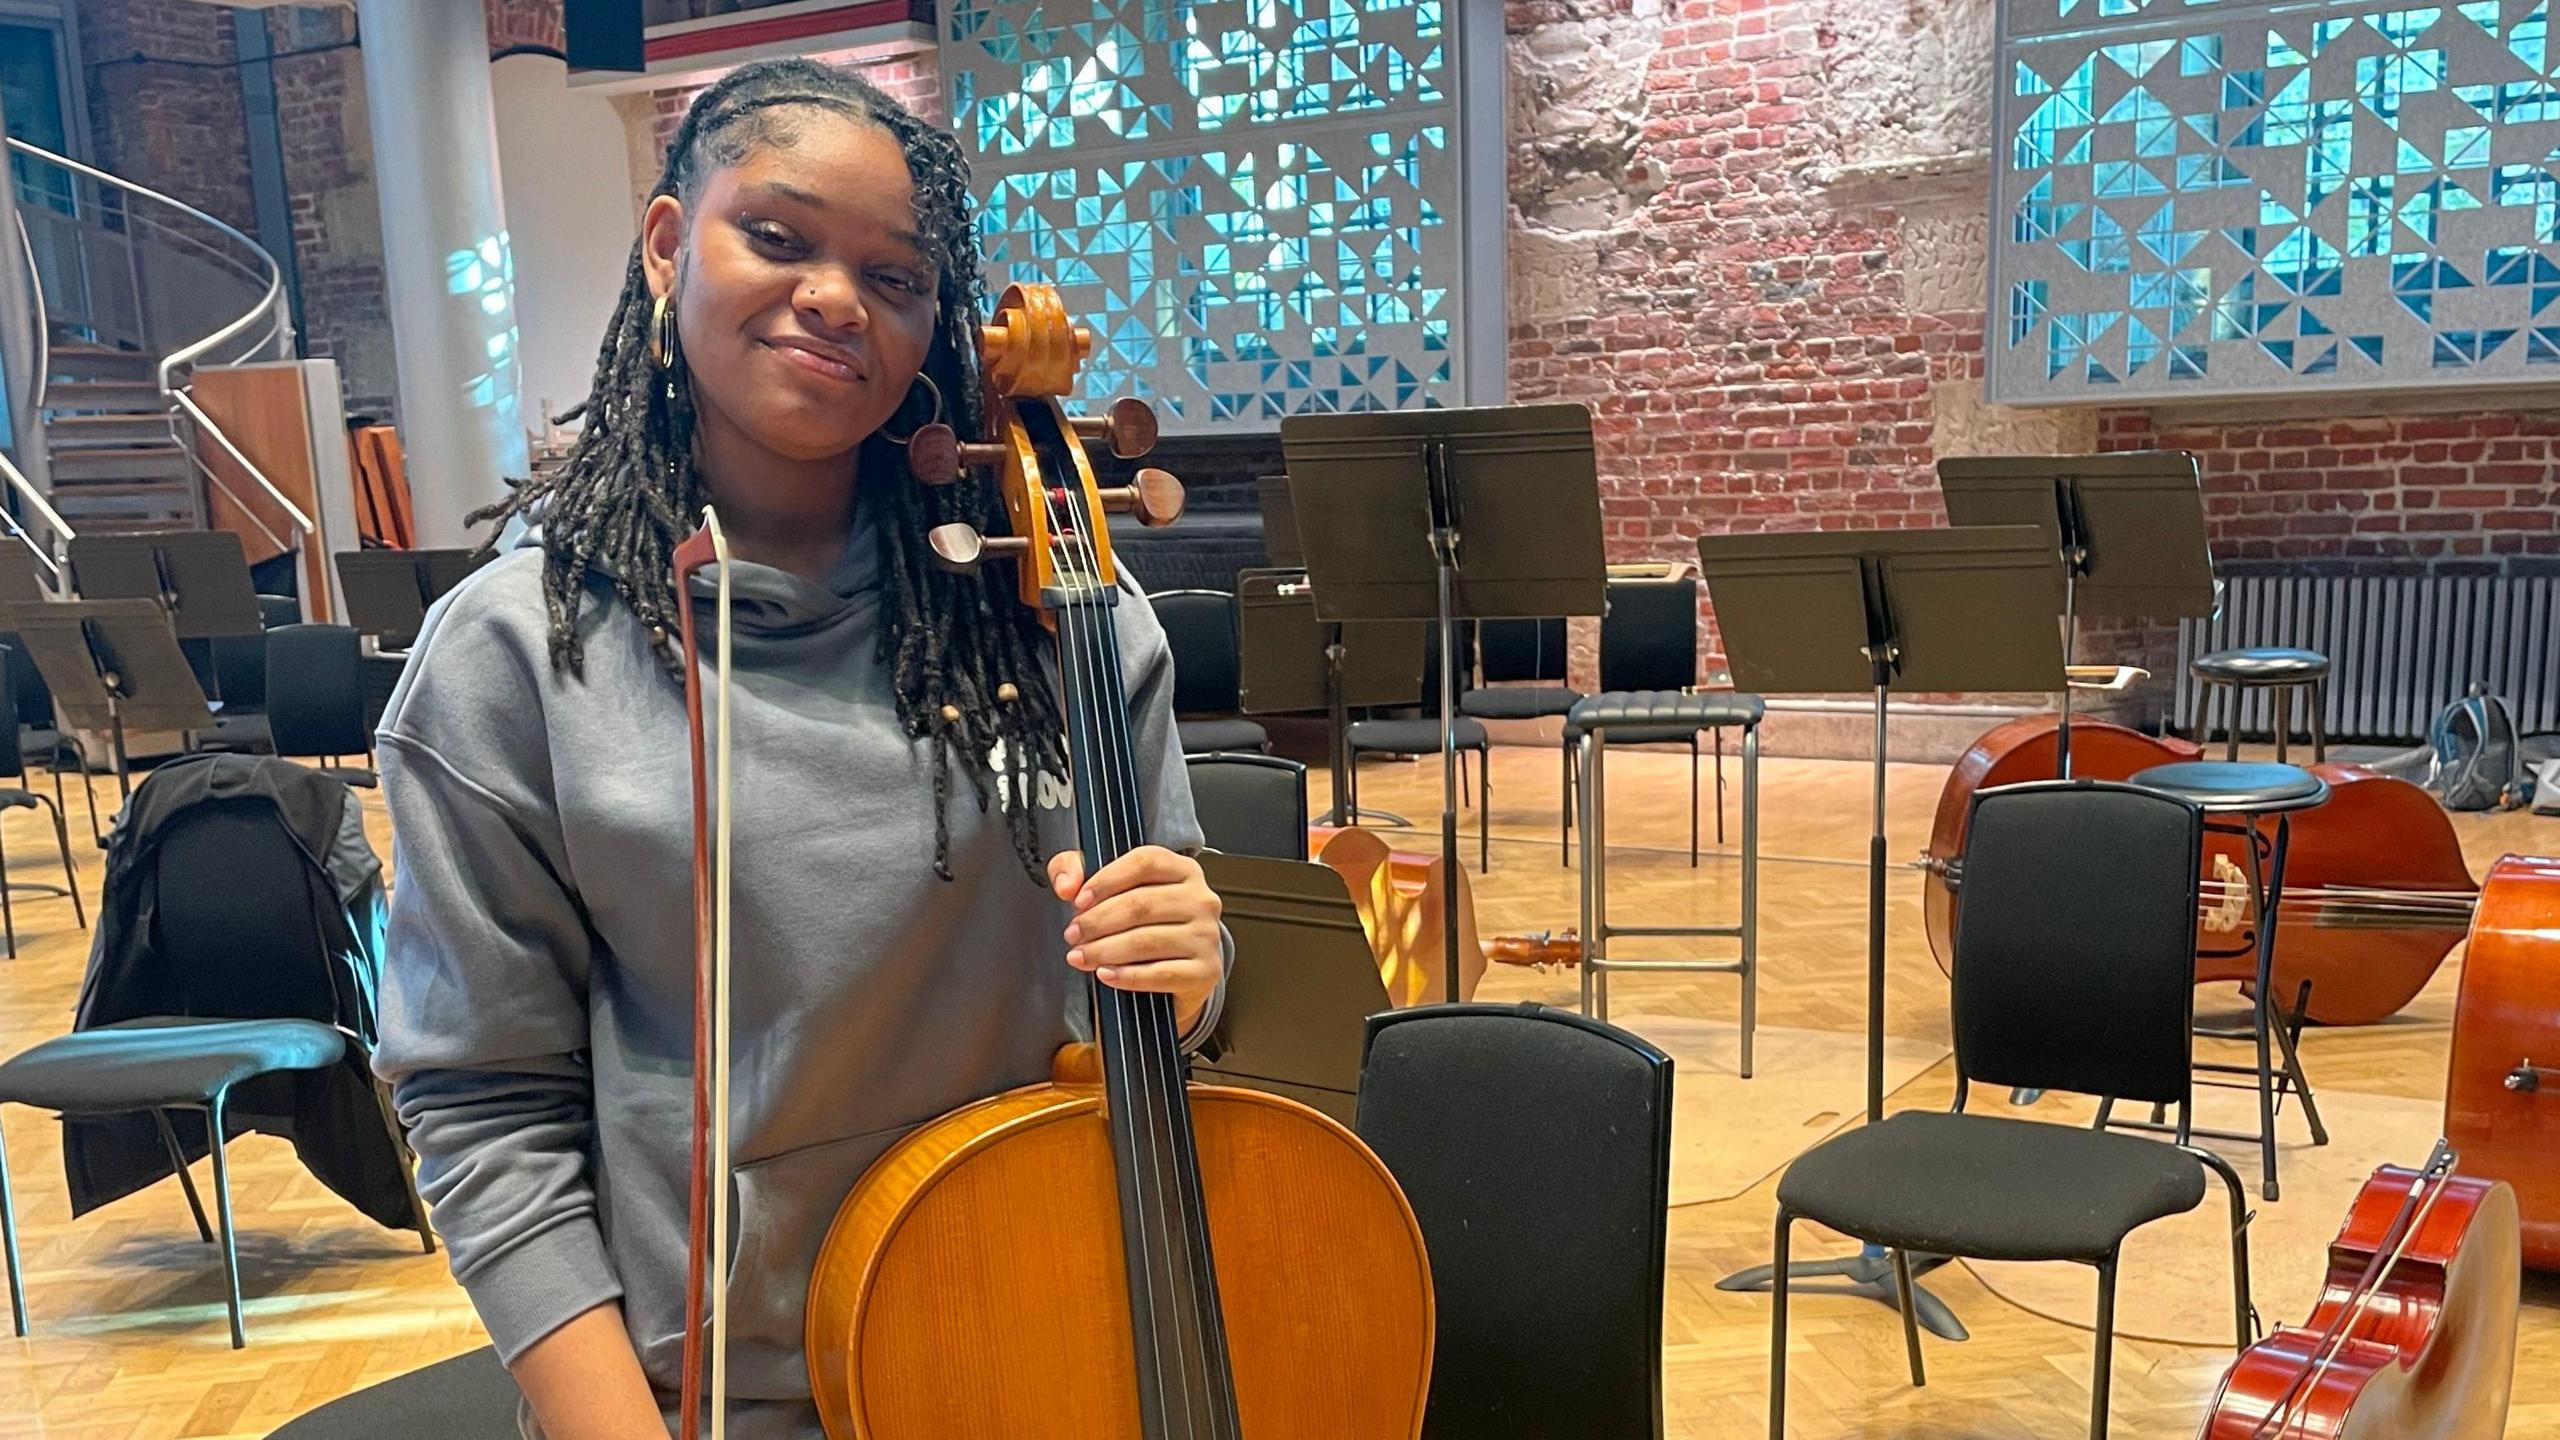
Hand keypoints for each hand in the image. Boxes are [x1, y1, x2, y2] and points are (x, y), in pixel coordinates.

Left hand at [1048, 846, 1224, 1034]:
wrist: (1179, 973)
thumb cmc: (1145, 925)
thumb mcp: (1111, 889)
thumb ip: (1077, 871)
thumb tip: (1066, 884)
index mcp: (1184, 870)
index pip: (1144, 862)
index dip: (1106, 880)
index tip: (1078, 900)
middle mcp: (1202, 899)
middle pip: (1142, 903)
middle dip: (1098, 921)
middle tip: (1073, 935)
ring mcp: (1207, 936)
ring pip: (1147, 940)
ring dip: (1105, 950)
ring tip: (1080, 956)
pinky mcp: (1206, 971)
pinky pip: (1160, 974)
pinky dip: (1127, 976)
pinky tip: (1105, 974)